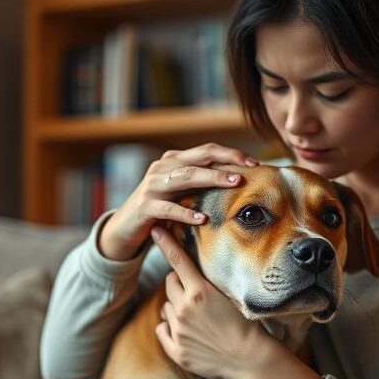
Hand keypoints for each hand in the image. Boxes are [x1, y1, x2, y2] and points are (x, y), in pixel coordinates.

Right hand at [98, 143, 257, 260]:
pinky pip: (168, 209)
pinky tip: (203, 219)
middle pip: (198, 159)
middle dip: (225, 162)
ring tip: (233, 184)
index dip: (230, 154)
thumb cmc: (160, 210)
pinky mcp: (145, 207)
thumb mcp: (181, 193)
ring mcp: (152, 186)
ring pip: (185, 177)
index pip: (206, 150)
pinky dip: (186, 213)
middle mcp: (162, 168)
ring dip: (211, 179)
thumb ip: (201, 184)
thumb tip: (239, 181)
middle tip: (247, 169)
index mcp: (173, 161)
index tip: (253, 162)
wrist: (125, 228)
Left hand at [151, 226, 267, 378]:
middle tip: (195, 293)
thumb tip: (191, 272)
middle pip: (169, 284)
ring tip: (197, 318)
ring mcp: (179, 331)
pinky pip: (162, 329)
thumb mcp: (229, 296)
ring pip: (165, 307)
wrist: (250, 358)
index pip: (177, 260)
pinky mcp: (177, 350)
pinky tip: (187, 333)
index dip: (166, 243)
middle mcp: (184, 309)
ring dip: (175, 308)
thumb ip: (208, 283)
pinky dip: (169, 328)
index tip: (156, 230)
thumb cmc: (245, 325)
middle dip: (178, 284)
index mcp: (199, 292)